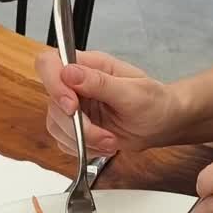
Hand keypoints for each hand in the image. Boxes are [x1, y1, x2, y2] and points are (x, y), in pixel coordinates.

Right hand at [35, 49, 180, 156]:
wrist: (163, 123)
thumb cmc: (154, 102)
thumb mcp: (132, 92)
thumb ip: (99, 83)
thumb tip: (69, 73)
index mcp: (89, 66)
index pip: (50, 64)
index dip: (54, 85)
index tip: (73, 107)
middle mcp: (77, 84)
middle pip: (52, 102)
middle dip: (78, 126)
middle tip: (105, 135)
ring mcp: (75, 106)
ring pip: (56, 125)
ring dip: (83, 141)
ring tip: (110, 141)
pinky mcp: (77, 127)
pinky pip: (65, 141)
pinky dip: (84, 149)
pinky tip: (105, 145)